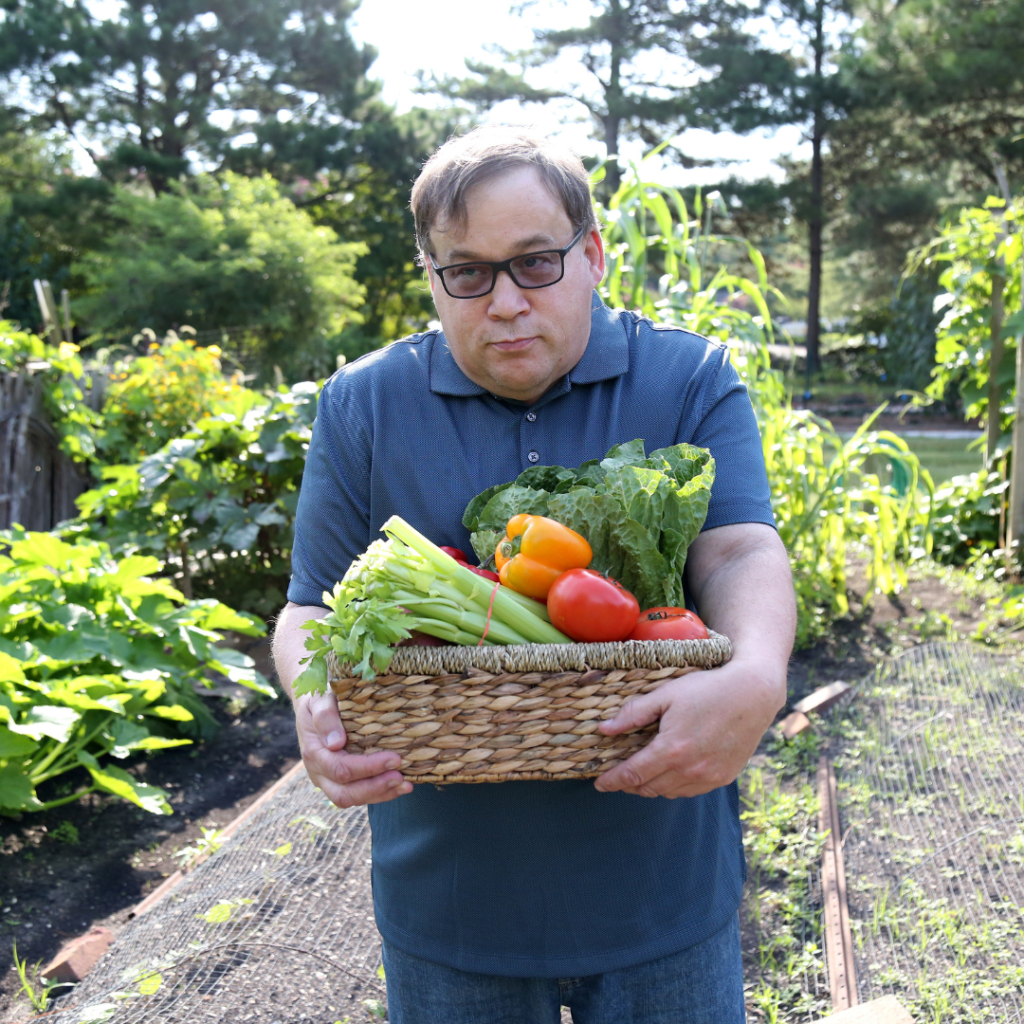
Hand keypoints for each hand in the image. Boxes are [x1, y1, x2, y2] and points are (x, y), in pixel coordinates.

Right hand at [295, 690, 412, 807]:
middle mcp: (318, 771)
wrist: (310, 705)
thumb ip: (325, 717)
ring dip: (380, 795)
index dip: (368, 767)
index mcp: (314, 752)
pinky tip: (398, 786)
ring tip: (406, 786)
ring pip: (350, 799)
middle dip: (375, 787)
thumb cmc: (318, 697)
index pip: (341, 768)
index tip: (395, 759)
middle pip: (344, 793)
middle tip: (402, 778)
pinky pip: (356, 795)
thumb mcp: (319, 699)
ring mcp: (326, 780)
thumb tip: (336, 743)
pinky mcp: (337, 782)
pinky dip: (378, 793)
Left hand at [593, 658, 782, 798]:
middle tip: (616, 777)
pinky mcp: (723, 778)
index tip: (599, 784)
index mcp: (671, 749)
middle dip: (628, 785)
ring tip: (641, 774)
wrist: (752, 694)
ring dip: (651, 786)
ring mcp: (709, 777)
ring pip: (669, 792)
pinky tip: (669, 773)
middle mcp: (690, 769)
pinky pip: (690, 791)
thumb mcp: (665, 694)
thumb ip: (633, 713)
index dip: (612, 781)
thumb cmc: (707, 689)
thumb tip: (604, 729)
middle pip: (648, 787)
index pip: (632, 774)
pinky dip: (674, 786)